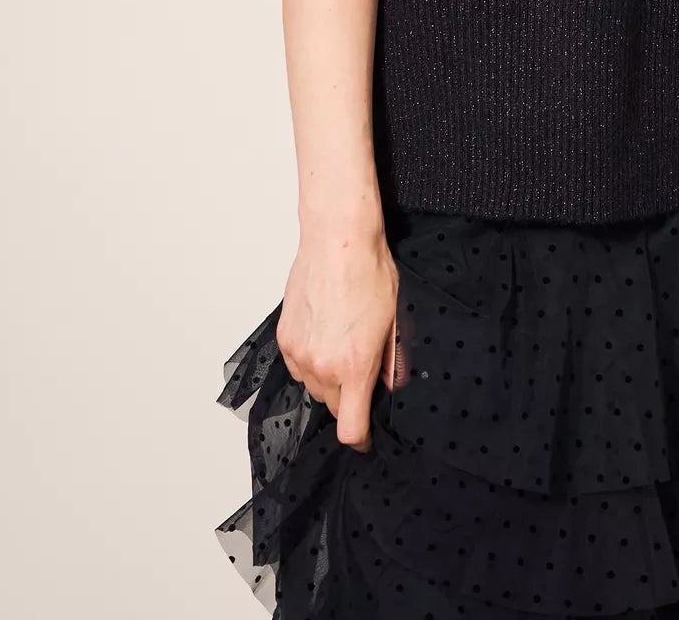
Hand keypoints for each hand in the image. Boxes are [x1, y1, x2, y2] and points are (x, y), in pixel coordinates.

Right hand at [276, 224, 397, 452]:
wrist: (338, 240)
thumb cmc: (369, 272)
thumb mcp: (393, 322)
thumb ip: (389, 363)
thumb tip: (388, 388)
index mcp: (354, 367)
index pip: (351, 428)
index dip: (361, 439)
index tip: (366, 437)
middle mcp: (322, 366)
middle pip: (332, 406)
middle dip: (347, 397)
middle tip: (359, 369)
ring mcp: (299, 352)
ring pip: (313, 386)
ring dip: (327, 378)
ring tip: (341, 344)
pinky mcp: (285, 337)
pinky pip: (298, 366)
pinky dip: (310, 360)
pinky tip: (324, 334)